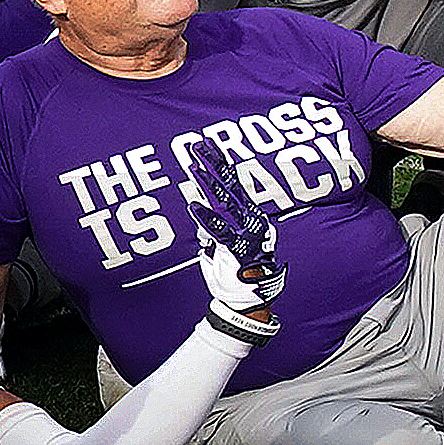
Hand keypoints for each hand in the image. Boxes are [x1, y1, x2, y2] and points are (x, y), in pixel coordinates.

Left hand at [171, 149, 283, 345]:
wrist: (247, 299)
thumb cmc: (234, 270)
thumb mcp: (220, 241)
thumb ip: (212, 224)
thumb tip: (201, 206)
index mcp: (247, 215)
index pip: (231, 183)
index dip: (219, 163)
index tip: (206, 145)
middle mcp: (250, 220)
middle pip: (230, 186)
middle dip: (214, 164)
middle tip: (198, 145)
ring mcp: (247, 233)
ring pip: (225, 203)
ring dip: (208, 184)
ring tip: (193, 167)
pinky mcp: (239, 249)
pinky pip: (221, 231)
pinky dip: (207, 218)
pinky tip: (194, 205)